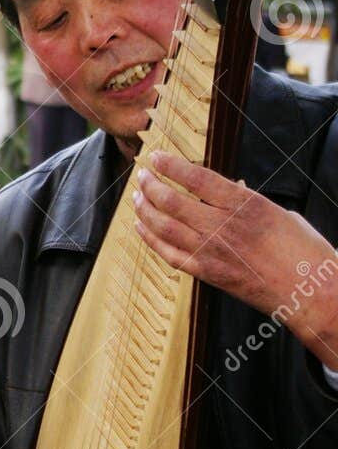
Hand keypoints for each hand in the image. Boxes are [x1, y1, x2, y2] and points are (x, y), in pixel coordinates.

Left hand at [133, 150, 337, 367]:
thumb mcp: (278, 212)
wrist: (310, 291)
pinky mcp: (206, 273)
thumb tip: (224, 193)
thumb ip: (245, 202)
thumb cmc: (302, 251)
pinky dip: (150, 239)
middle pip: (171, 200)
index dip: (171, 165)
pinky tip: (141, 228)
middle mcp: (222, 226)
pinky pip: (168, 254)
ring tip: (137, 198)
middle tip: (141, 176)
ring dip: (145, 209)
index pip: (196, 178)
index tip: (157, 156)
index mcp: (244, 204)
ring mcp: (211, 251)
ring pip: (163, 226)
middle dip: (150, 185)